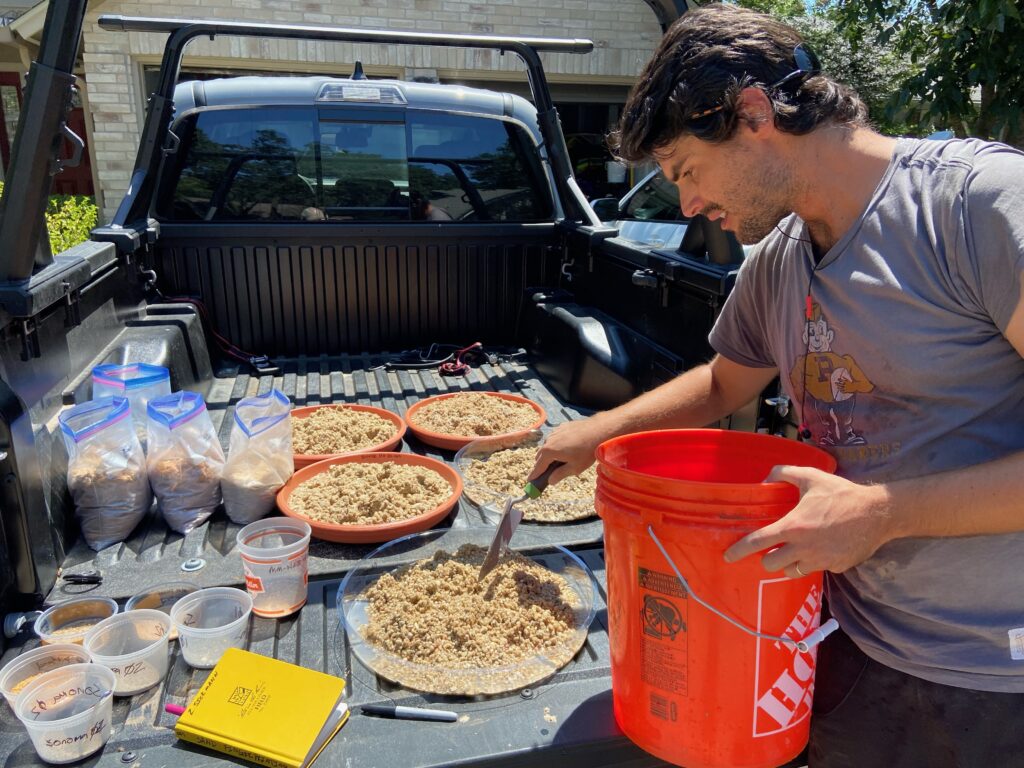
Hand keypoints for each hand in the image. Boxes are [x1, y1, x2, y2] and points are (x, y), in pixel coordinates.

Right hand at [528, 417, 613, 485]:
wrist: (598, 430)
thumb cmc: (587, 451)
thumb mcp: (574, 468)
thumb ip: (560, 475)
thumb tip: (550, 481)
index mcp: (549, 452)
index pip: (538, 466)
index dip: (534, 475)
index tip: (530, 481)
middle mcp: (548, 441)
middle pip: (540, 455)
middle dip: (542, 465)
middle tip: (547, 473)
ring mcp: (555, 432)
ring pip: (547, 446)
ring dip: (550, 454)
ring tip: (559, 460)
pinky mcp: (562, 427)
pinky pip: (555, 438)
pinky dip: (556, 445)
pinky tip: (567, 448)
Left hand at [723, 465, 895, 575]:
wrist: (878, 513)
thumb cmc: (842, 494)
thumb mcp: (811, 477)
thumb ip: (784, 474)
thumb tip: (765, 478)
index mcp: (793, 527)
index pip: (758, 543)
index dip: (739, 551)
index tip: (728, 557)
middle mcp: (804, 548)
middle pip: (771, 565)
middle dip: (768, 558)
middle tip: (772, 548)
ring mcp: (821, 561)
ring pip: (793, 572)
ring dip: (789, 563)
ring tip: (796, 549)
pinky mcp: (836, 568)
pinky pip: (817, 570)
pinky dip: (815, 562)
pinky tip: (822, 548)